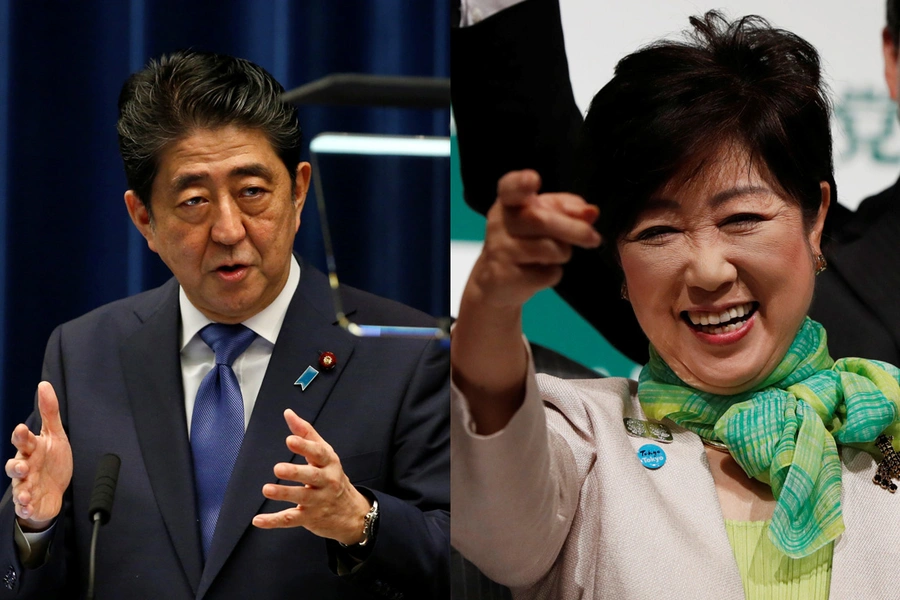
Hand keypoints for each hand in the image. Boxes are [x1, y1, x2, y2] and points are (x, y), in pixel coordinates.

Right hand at [5, 382, 72, 530]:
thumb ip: (49, 412)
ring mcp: (26, 486)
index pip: (23, 441)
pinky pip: (25, 506)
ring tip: (25, 493)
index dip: (21, 436)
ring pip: (18, 487)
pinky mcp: (30, 502)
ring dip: (21, 490)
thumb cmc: (51, 460)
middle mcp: (25, 467)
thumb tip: (44, 385)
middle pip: (15, 466)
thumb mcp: (55, 435)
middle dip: (16, 466)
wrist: (53, 491)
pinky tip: (28, 506)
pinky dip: (26, 507)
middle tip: (23, 466)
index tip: (22, 429)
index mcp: (31, 450)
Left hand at [252, 409, 370, 544]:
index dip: (305, 446)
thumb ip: (306, 433)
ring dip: (284, 494)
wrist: (352, 513)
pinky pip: (290, 519)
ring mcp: (318, 501)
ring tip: (267, 490)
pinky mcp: (309, 518)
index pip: (318, 453)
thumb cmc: (332, 476)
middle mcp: (326, 481)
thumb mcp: (324, 453)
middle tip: (278, 468)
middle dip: (295, 472)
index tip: (290, 439)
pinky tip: (258, 520)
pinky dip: (273, 521)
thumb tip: (288, 413)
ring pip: (301, 497)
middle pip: (312, 476)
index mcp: (329, 463)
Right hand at [467, 169, 600, 309]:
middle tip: (594, 238)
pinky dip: (552, 274)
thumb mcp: (546, 218)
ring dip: (563, 253)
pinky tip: (538, 272)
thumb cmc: (525, 241)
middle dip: (574, 229)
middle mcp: (499, 222)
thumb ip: (569, 210)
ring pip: (548, 249)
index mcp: (509, 201)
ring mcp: (499, 249)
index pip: (511, 187)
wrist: (496, 280)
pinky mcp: (504, 276)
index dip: (521, 183)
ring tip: (552, 256)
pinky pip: (545, 274)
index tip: (533, 180)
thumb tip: (591, 212)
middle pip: (540, 220)